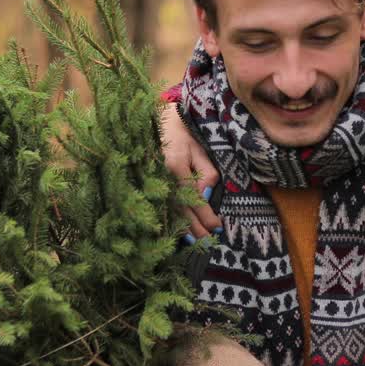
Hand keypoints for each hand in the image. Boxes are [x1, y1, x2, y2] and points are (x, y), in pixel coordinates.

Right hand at [160, 102, 221, 237]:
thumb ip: (206, 173)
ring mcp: (151, 182)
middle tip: (209, 241)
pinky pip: (160, 207)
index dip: (205, 215)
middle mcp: (161, 177)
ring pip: (168, 212)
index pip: (193, 197)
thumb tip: (207, 196)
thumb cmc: (184, 135)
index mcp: (175, 166)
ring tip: (195, 243)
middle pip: (180, 209)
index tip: (217, 226)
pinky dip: (169, 222)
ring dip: (182, 230)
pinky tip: (176, 234)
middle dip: (196, 228)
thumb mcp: (200, 149)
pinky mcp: (147, 185)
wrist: (159, 122)